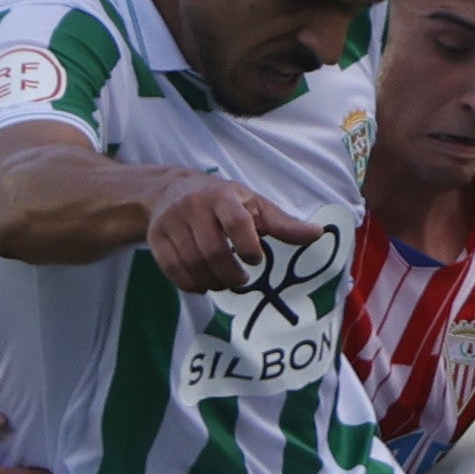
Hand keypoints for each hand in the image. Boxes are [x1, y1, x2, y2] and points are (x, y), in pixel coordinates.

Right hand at [145, 172, 324, 292]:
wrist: (170, 189)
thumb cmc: (222, 200)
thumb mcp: (254, 205)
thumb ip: (283, 223)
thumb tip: (318, 234)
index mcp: (222, 196)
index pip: (236, 222)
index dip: (248, 247)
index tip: (255, 259)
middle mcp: (194, 207)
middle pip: (214, 251)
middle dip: (231, 275)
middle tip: (242, 280)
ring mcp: (172, 222)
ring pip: (193, 264)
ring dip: (213, 282)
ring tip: (224, 282)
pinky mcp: (156, 238)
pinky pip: (173, 270)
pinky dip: (191, 284)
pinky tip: (204, 284)